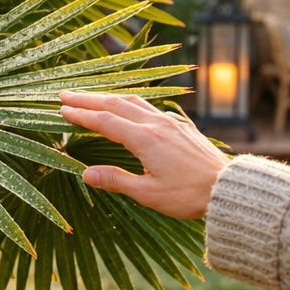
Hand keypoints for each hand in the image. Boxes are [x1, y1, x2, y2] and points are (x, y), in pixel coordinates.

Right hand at [58, 90, 229, 218]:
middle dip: (88, 98)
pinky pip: (150, 107)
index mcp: (145, 139)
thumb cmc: (189, 195)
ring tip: (92, 97)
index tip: (62, 109)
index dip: (81, 115)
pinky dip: (131, 103)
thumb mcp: (148, 193)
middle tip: (65, 94)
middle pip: (115, 104)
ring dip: (109, 97)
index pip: (104, 121)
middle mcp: (156, 124)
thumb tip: (85, 174)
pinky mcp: (181, 126)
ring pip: (134, 101)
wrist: (227, 188)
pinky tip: (129, 108)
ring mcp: (170, 122)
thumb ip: (116, 180)